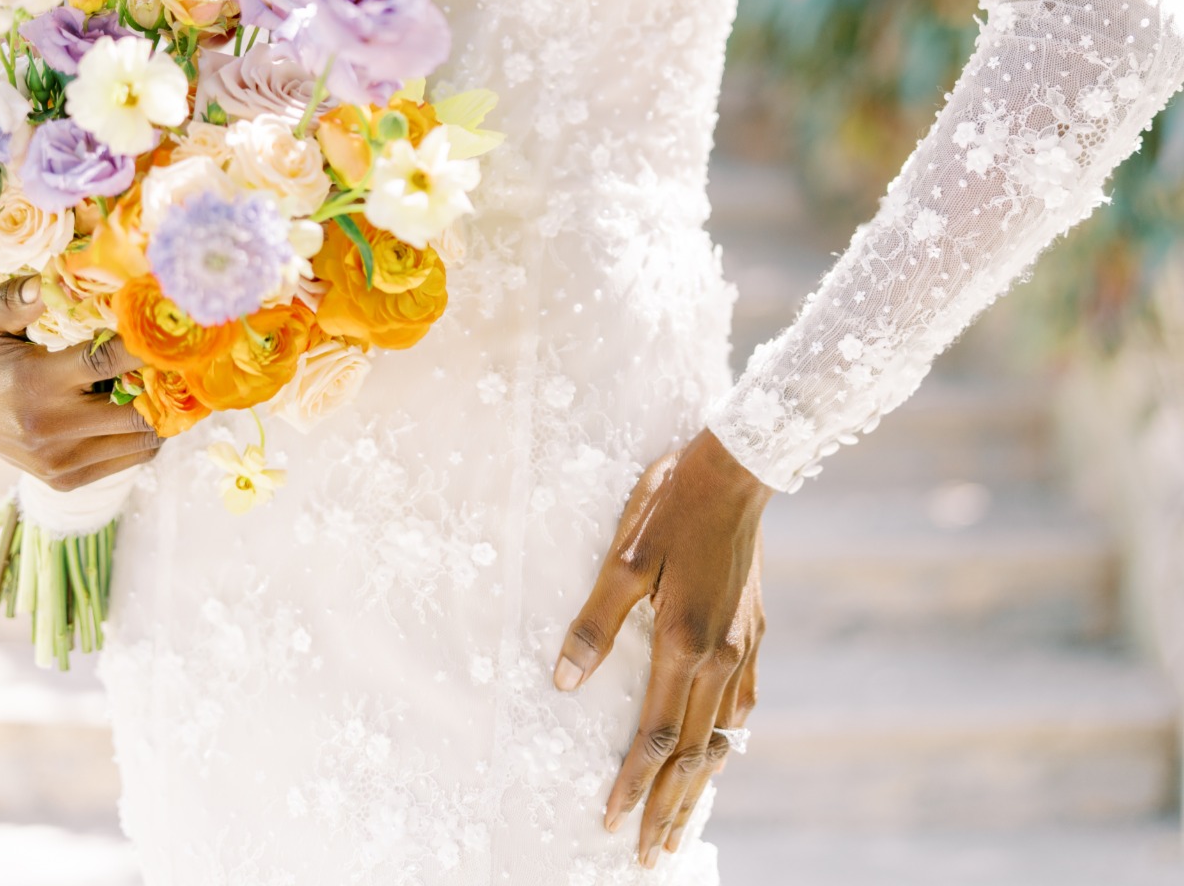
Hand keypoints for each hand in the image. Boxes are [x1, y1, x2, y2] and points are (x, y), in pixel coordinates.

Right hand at [0, 275, 161, 488]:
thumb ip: (13, 301)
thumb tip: (43, 281)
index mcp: (36, 383)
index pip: (107, 361)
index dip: (146, 345)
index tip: (172, 328)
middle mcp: (52, 428)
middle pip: (138, 411)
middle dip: (165, 385)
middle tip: (180, 359)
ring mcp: (61, 461)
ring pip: (144, 440)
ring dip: (162, 411)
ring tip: (166, 383)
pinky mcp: (67, 480)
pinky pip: (132, 458)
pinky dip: (146, 434)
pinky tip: (142, 407)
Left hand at [553, 426, 771, 868]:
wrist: (735, 472)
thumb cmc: (670, 506)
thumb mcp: (623, 559)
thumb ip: (595, 623)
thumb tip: (565, 682)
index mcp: (682, 643)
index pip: (655, 736)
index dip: (632, 784)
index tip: (611, 822)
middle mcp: (719, 656)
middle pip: (692, 751)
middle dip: (667, 807)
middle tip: (649, 854)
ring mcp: (743, 645)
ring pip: (722, 735)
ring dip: (700, 784)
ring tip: (682, 821)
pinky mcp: (755, 629)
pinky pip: (743, 703)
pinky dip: (728, 739)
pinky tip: (722, 750)